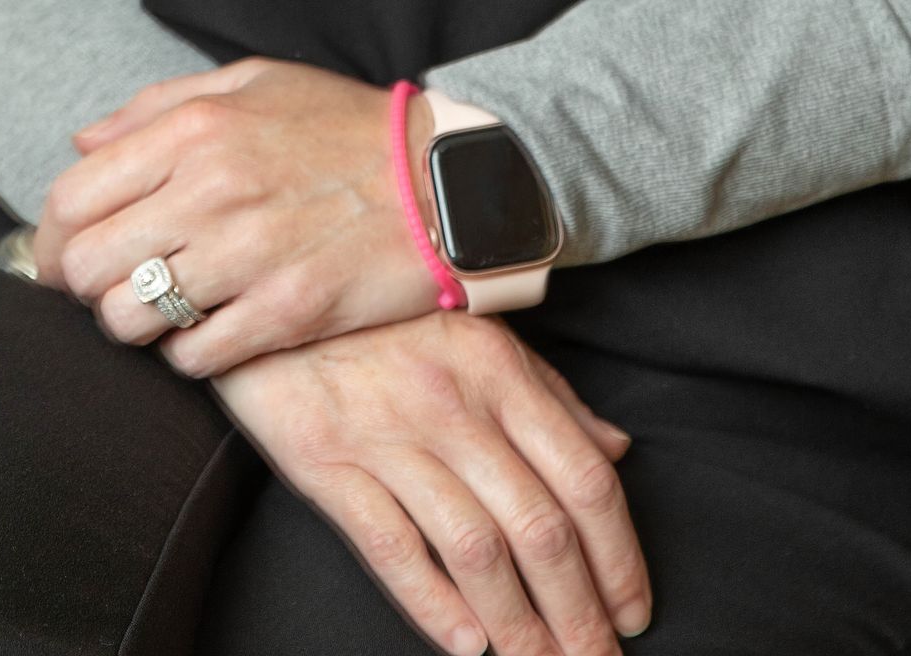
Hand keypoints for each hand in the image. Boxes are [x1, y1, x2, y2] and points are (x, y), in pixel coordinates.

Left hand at [30, 57, 448, 371]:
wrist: (442, 179)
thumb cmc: (343, 127)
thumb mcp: (253, 82)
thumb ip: (158, 105)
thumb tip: (82, 142)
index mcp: (197, 130)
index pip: (73, 198)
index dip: (51, 237)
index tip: (61, 253)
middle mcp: (212, 191)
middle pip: (87, 266)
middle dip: (82, 284)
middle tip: (108, 286)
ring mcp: (247, 257)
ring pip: (130, 320)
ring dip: (132, 323)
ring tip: (161, 309)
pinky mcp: (284, 313)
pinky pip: (192, 358)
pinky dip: (187, 352)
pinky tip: (211, 327)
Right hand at [209, 308, 652, 654]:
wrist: (275, 290)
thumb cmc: (388, 318)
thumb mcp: (480, 336)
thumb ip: (551, 395)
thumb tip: (615, 450)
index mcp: (499, 371)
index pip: (583, 477)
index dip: (619, 556)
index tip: (635, 609)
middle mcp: (453, 406)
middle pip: (538, 527)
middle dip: (579, 611)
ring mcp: (390, 438)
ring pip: (475, 550)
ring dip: (519, 625)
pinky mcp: (330, 465)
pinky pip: (393, 548)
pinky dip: (435, 606)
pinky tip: (470, 646)